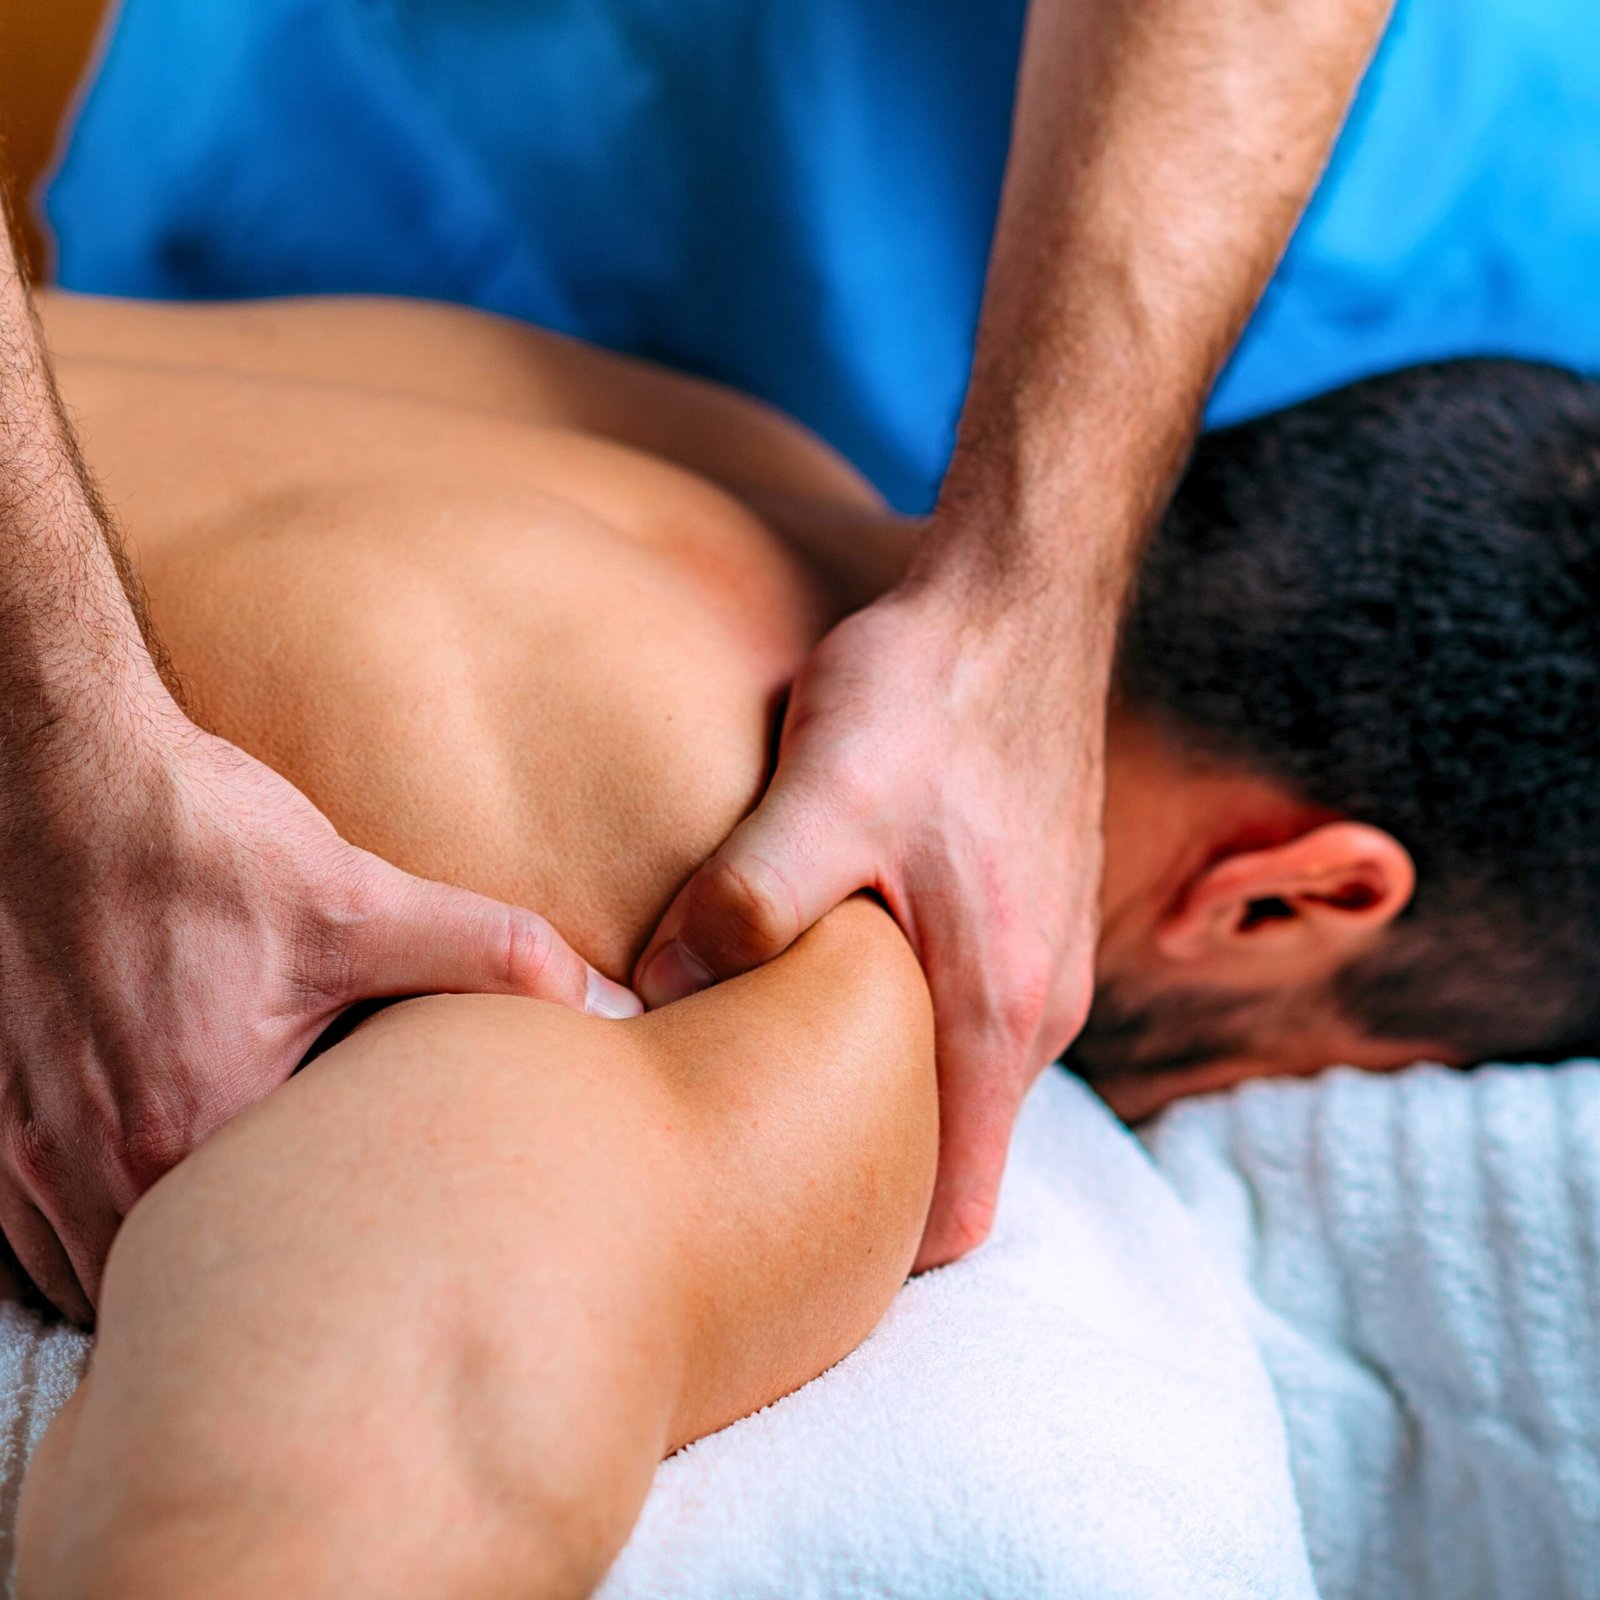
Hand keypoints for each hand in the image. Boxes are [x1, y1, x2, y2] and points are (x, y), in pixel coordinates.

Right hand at [0, 703, 637, 1319]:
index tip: (379, 1242)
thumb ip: (489, 956)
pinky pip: (29, 1238)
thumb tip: (606, 999)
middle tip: (321, 1249)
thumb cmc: (200, 845)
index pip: (279, 1258)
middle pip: (181, 1280)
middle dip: (251, 1277)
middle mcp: (93, 1171)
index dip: (338, 1255)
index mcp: (192, 1134)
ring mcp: (24, 1158)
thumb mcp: (359, 901)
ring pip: (96, 1272)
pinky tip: (152, 1181)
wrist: (61, 780)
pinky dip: (89, 1231)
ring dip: (166, 1263)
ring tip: (244, 1227)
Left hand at [635, 572, 1105, 1267]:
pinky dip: (900, 1020)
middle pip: (952, 1150)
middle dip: (858, 1171)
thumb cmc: (933, 694)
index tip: (784, 1243)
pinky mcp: (1027, 909)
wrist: (1022, 598)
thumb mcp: (828, 789)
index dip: (878, 1250)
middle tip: (738, 1148)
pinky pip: (964, 1009)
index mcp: (996, 1010)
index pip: (956, 1209)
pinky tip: (822, 965)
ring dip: (874, 1084)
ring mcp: (1041, 957)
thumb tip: (662, 996)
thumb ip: (750, 900)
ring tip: (764, 1056)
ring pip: (955, 1076)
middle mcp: (1037, 1005)